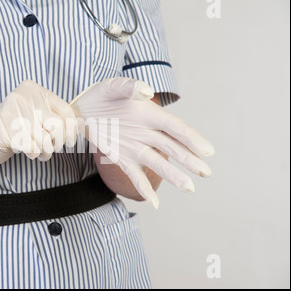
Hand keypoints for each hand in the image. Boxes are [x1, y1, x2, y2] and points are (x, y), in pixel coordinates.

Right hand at [0, 80, 76, 184]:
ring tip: (40, 152)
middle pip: (57, 126)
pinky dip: (33, 153)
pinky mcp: (5, 128)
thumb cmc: (17, 127)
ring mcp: (13, 111)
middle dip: (58, 142)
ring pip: (44, 139)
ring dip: (45, 152)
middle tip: (52, 148)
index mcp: (35, 89)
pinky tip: (27, 150)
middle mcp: (24, 96)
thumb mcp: (36, 114)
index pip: (66, 110)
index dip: (72, 129)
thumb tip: (79, 127)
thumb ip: (54, 116)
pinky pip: (31, 147)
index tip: (70, 141)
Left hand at [70, 78, 214, 208]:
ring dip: (173, 176)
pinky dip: (144, 189)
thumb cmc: (101, 95)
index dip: (191, 138)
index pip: (175, 127)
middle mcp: (147, 132)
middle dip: (189, 160)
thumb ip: (129, 87)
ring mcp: (136, 147)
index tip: (207, 151)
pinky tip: (154, 203)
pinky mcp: (123, 159)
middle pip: (172, 148)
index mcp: (150, 114)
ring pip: (158, 164)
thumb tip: (147, 92)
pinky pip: (136, 176)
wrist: (82, 110)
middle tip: (206, 172)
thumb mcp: (112, 87)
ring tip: (189, 189)